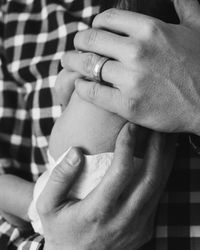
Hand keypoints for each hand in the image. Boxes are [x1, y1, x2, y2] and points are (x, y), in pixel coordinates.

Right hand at [37, 123, 175, 249]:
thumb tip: (76, 152)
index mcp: (97, 212)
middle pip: (149, 178)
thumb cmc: (60, 228)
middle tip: (155, 126)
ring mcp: (138, 226)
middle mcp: (123, 220)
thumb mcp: (47, 206)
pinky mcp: (145, 229)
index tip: (130, 127)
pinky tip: (160, 158)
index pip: (120, 173)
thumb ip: (59, 177)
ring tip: (163, 137)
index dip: (127, 146)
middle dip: (155, 148)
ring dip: (163, 159)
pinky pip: (158, 197)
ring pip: (158, 187)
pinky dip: (161, 174)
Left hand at [60, 0, 199, 134]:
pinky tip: (79, 85)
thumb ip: (184, 6)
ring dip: (73, 63)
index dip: (95, 24)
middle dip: (79, 42)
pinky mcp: (127, 105)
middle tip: (75, 48)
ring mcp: (131, 80)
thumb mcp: (197, 28)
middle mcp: (137, 52)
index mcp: (150, 30)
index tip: (94, 32)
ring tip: (69, 64)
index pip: (106, 19)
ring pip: (87, 65)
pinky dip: (80, 87)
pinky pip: (91, 92)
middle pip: (91, 39)